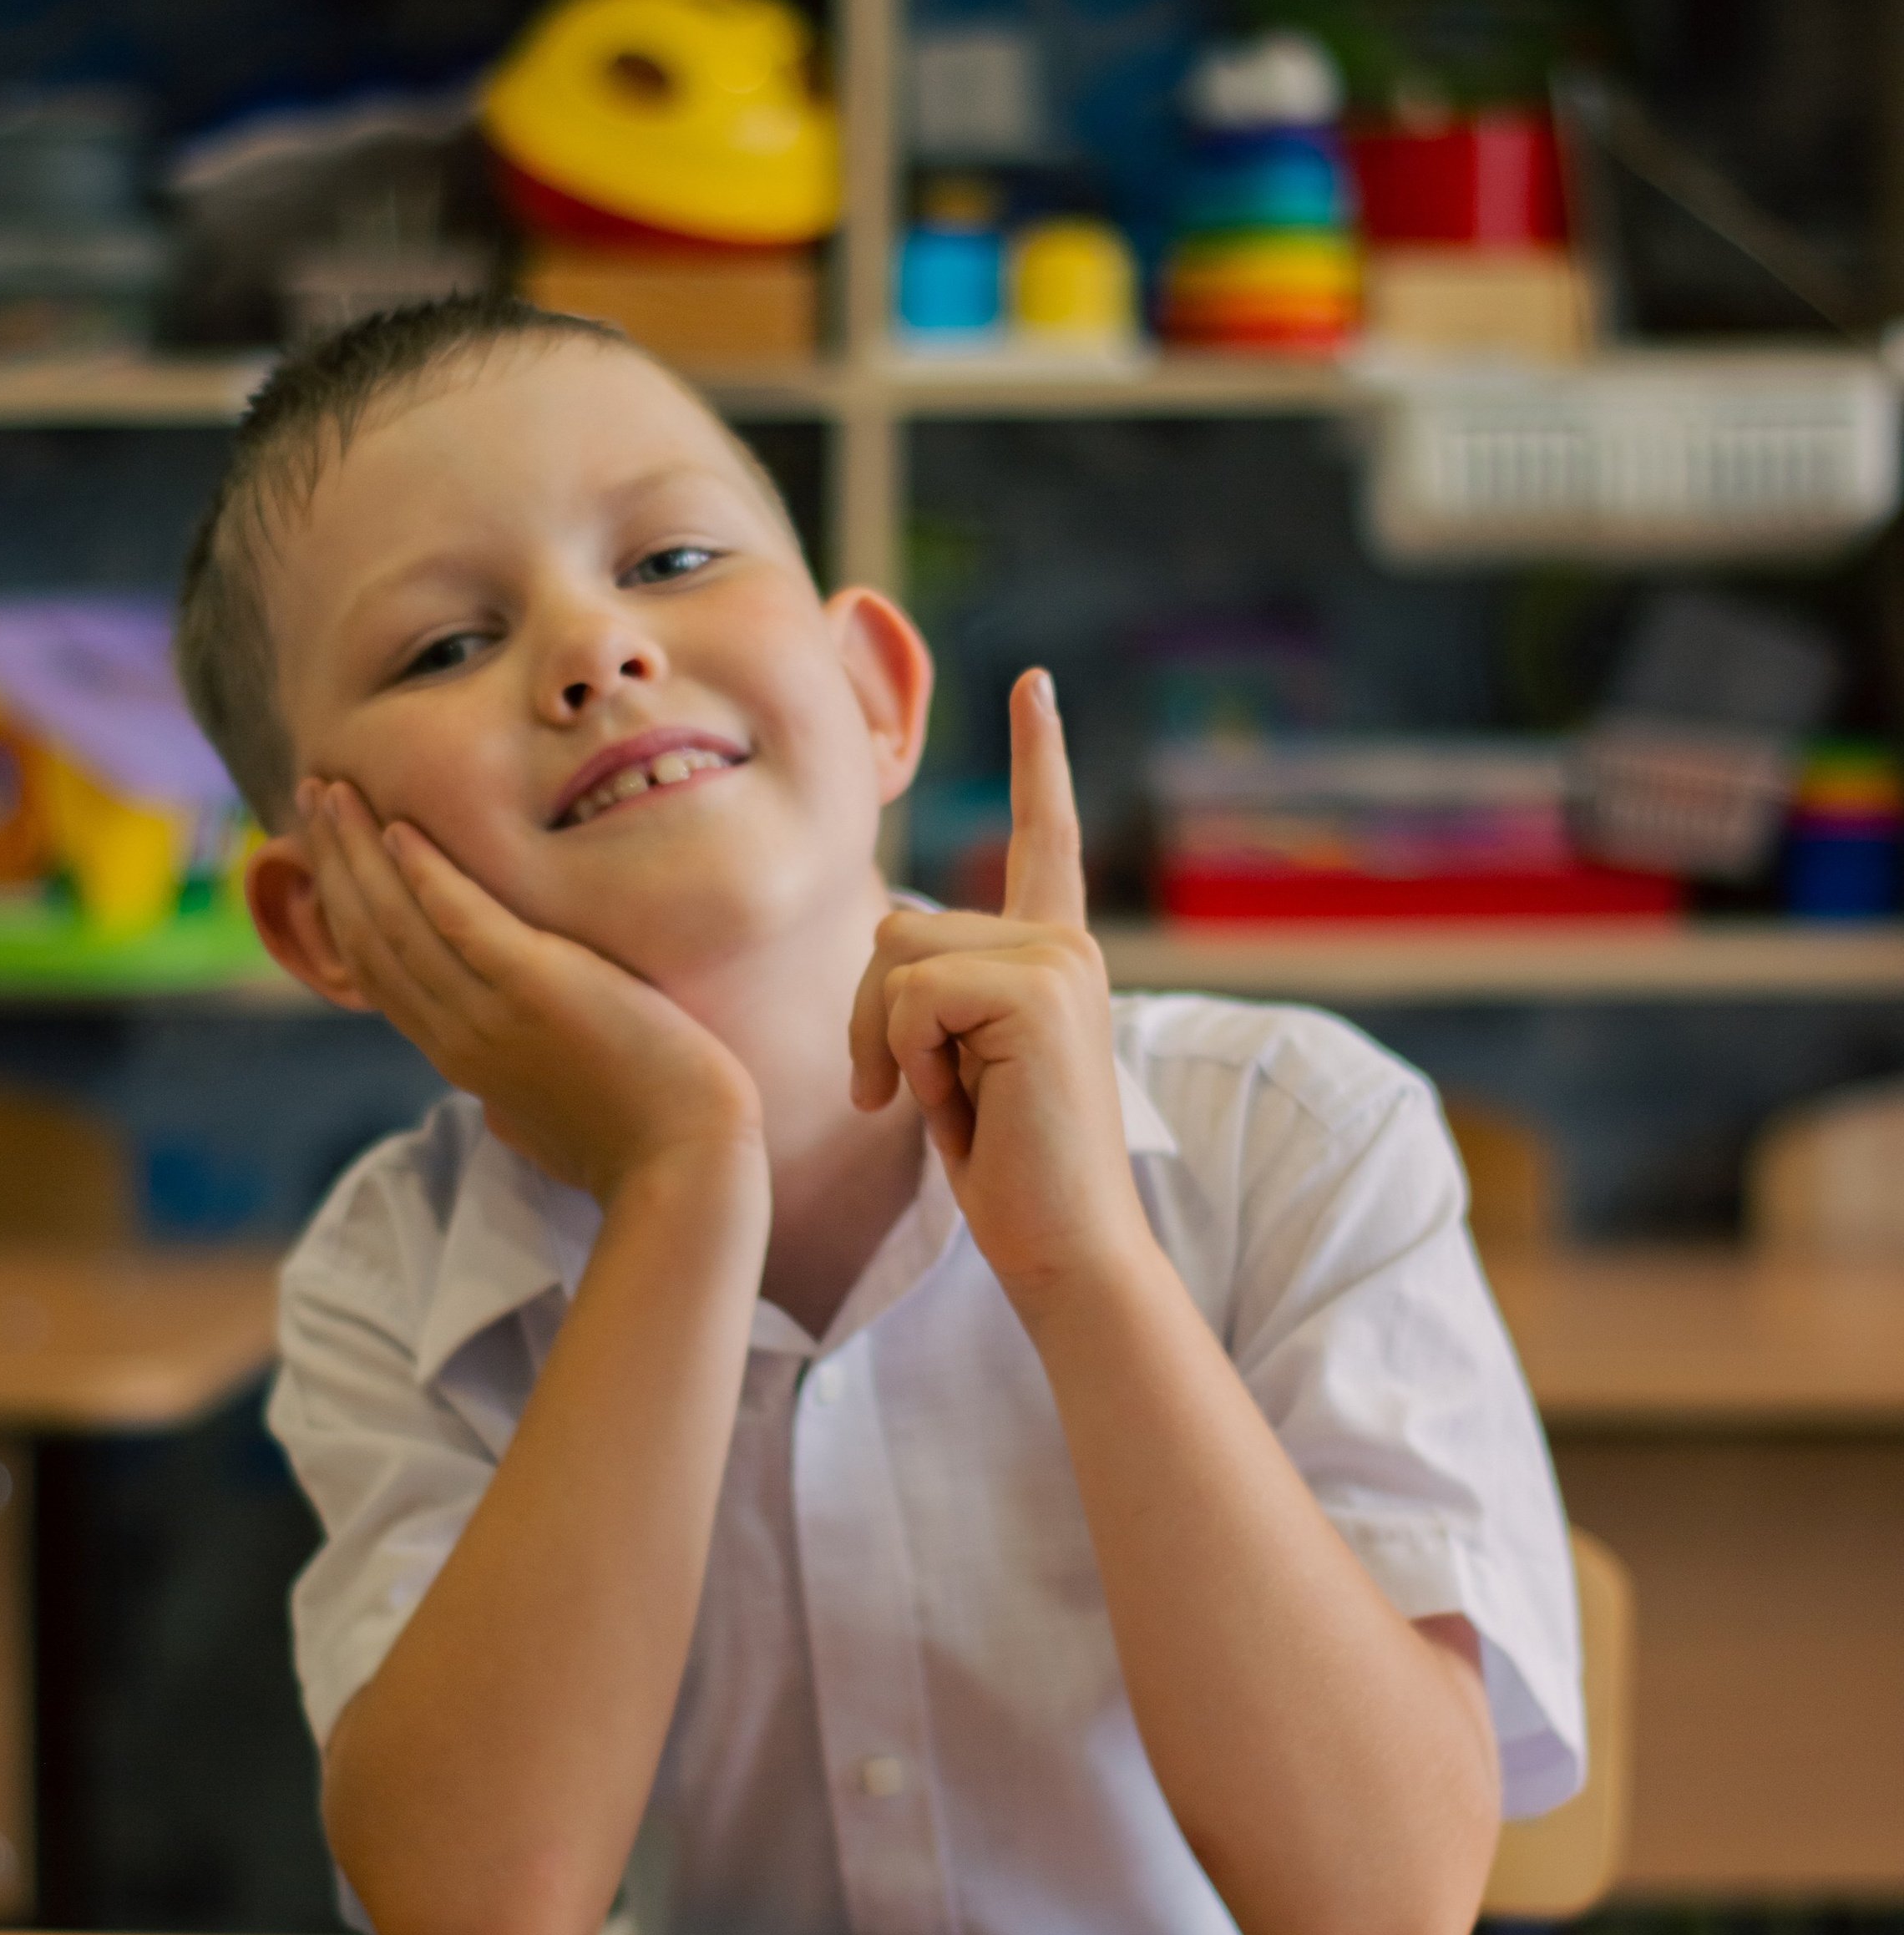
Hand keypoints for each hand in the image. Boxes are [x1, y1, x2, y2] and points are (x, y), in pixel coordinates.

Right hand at [299, 780, 763, 1206]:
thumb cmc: (631, 1144)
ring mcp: (490, 1013)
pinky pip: (462, 921)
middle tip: (314, 796)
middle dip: (335, 863)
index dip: (343, 907)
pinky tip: (402, 829)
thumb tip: (499, 1099)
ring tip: (336, 791)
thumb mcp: (544, 1115)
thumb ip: (511, 1089)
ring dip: (360, 851)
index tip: (330, 854)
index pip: (376, 971)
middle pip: (369, 937)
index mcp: (457, 1057)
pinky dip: (426, 874)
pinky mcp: (537, 989)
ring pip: (398, 921)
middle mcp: (456, 1035)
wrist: (681, 1167)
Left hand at [848, 672, 1148, 1303]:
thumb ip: (934, 991)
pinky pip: (909, 998)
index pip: (1041, 838)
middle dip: (871, 1022)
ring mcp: (1059, 960)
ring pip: (891, 957)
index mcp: (1049, 954)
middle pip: (893, 928)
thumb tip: (885, 934)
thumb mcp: (956, 1062)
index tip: (1034, 684)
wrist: (1063, 1249)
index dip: (1037, 758)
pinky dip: (906, 1061)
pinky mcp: (1040, 990)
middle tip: (918, 1096)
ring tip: (952, 1104)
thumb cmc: (1005, 1172)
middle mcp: (1062, 942)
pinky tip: (962, 1105)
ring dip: (886, 1046)